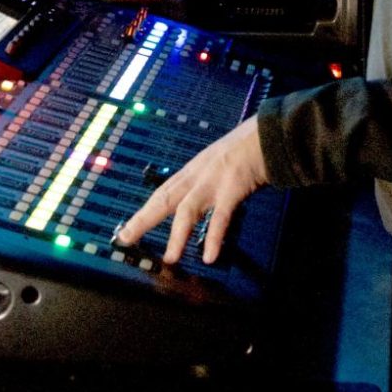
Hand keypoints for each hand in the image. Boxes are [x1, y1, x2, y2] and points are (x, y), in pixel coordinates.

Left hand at [116, 116, 267, 264]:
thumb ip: (206, 181)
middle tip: (125, 237)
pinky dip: (213, 237)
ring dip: (177, 235)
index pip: (162, 193)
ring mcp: (213, 181)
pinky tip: (209, 256)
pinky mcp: (232, 188)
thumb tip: (198, 202)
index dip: (144, 211)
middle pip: (164, 198)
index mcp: (193, 170)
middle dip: (144, 219)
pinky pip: (220, 217)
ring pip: (188, 210)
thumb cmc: (245, 149)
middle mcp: (197, 175)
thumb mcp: (217, 163)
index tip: (127, 228)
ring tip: (170, 258)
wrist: (266, 134)